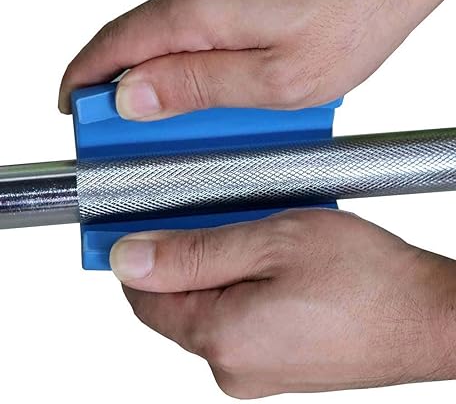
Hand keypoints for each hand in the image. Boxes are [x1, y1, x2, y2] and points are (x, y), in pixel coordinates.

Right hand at [59, 0, 455, 118]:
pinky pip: (204, 13)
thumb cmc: (354, 14)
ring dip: (186, 65)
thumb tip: (135, 97)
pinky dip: (211, 42)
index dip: (84, 79)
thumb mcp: (279, 79)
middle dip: (141, 84)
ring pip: (177, 29)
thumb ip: (201, 87)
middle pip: (145, 41)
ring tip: (225, 97)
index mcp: (202, 8)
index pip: (115, 47)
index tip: (72, 104)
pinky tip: (244, 62)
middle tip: (153, 123)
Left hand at [110, 209, 455, 397]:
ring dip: (217, 272)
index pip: (145, 298)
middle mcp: (232, 366)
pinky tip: (271, 266)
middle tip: (213, 221)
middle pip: (176, 306)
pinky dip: (241, 289)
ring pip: (209, 311)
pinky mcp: (277, 365)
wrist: (427, 316)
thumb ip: (194, 254)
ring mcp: (256, 371)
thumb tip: (131, 259)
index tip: (141, 226)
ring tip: (252, 239)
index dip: (138, 259)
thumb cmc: (365, 278)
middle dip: (184, 261)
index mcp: (222, 337)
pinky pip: (238, 323)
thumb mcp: (271, 242)